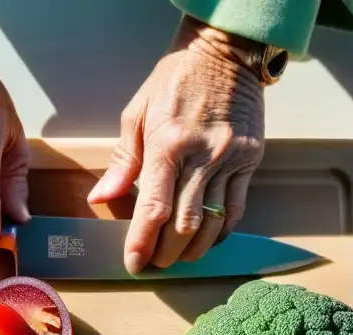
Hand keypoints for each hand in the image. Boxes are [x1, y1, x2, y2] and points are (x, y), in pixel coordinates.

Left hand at [87, 17, 265, 272]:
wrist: (226, 53)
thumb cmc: (175, 80)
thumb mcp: (138, 113)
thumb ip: (122, 160)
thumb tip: (101, 197)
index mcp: (167, 143)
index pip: (154, 207)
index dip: (142, 242)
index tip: (133, 262)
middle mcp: (202, 155)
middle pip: (184, 224)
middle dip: (166, 252)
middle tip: (154, 262)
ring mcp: (230, 159)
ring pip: (212, 222)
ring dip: (193, 249)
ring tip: (178, 256)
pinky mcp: (250, 161)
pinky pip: (236, 210)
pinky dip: (219, 231)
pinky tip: (205, 238)